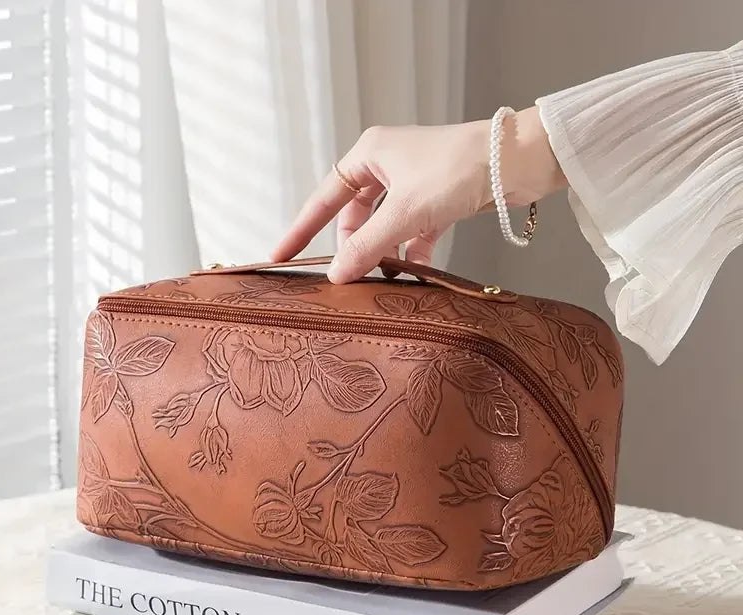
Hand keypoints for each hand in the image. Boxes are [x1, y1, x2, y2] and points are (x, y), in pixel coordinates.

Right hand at [272, 106, 565, 282]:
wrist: (518, 161)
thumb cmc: (458, 169)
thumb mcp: (404, 212)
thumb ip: (367, 246)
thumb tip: (337, 275)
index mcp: (370, 153)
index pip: (324, 197)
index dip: (301, 228)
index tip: (281, 256)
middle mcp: (389, 164)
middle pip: (355, 214)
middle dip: (353, 245)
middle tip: (348, 276)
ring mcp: (414, 183)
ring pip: (385, 225)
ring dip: (383, 250)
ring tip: (380, 277)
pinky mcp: (438, 199)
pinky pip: (413, 230)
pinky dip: (411, 249)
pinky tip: (413, 268)